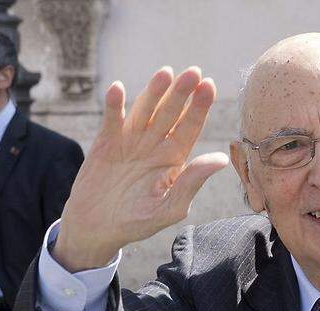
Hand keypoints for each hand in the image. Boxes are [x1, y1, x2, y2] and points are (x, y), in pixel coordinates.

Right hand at [54, 67, 228, 271]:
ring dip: (153, 92)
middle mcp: (155, 144)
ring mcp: (130, 141)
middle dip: (182, 93)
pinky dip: (114, 105)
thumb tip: (221, 160)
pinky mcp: (105, 143)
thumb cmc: (138, 222)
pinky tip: (118, 89)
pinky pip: (112, 120)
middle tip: (193, 72)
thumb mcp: (170, 207)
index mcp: (174, 157)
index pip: (190, 127)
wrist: (98, 229)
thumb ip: (192, 181)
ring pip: (144, 110)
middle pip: (171, 113)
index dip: (199, 107)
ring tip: (165, 73)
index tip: (209, 87)